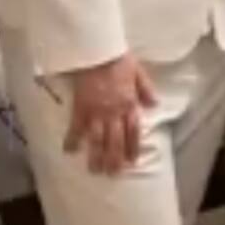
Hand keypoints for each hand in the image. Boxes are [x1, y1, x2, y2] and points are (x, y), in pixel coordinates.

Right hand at [64, 54, 157, 174]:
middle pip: (116, 141)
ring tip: (94, 171)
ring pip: (98, 140)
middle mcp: (114, 112)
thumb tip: (155, 105)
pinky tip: (69, 151)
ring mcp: (96, 112)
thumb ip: (146, 89)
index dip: (133, 147)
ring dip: (96, 156)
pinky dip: (72, 140)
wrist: (96, 50)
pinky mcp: (80, 108)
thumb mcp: (138, 71)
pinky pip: (76, 128)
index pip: (134, 131)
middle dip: (115, 159)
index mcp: (129, 103)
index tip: (132, 162)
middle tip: (112, 174)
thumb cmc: (117, 58)